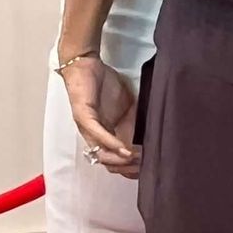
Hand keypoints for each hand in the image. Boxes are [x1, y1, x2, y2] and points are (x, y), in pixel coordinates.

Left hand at [61, 53, 138, 175]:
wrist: (85, 63)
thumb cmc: (104, 83)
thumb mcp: (127, 106)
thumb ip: (135, 121)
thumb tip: (148, 137)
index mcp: (106, 135)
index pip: (117, 161)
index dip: (132, 169)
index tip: (149, 167)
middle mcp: (95, 137)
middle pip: (110, 164)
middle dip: (128, 169)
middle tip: (145, 167)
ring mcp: (88, 128)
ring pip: (102, 155)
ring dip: (121, 161)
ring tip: (137, 161)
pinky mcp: (84, 117)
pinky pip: (98, 135)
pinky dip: (112, 144)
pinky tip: (125, 150)